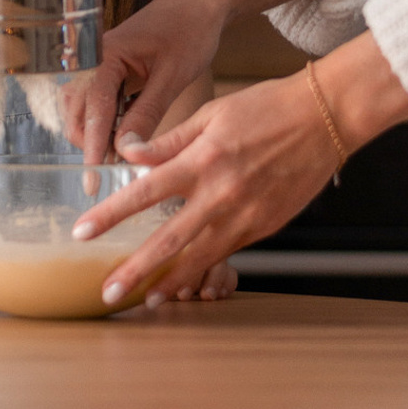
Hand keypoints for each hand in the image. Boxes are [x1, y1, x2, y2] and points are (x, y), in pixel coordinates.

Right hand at [63, 0, 227, 164]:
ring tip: (122, 155)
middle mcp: (94, 60)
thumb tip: (124, 152)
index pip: (93, 111)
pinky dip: (108, 123)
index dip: (92, 150)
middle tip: (112, 172)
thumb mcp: (172, 78)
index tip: (92, 182)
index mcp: (105, 56)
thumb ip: (146, 114)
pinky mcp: (111, 70)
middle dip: (90, 144)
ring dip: (97, 134)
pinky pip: (99, 102)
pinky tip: (125, 136)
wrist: (202, 3)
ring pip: (84, 110)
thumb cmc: (191, 31)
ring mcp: (100, 65)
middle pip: (78, 113)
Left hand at [73, 74, 342, 305]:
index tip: (82, 232)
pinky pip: (227, 253)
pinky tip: (189, 282)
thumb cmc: (267, 107)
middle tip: (108, 292)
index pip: (144, 192)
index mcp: (203, 160)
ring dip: (171, 282)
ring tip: (147, 301)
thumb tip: (130, 154)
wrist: (325, 118)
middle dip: (136, 271)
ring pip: (200, 258)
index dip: (110, 215)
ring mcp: (246, 215)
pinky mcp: (266, 227)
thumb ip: (169, 141)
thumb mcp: (211, 114)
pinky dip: (205, 270)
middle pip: (169, 240)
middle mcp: (222, 194)